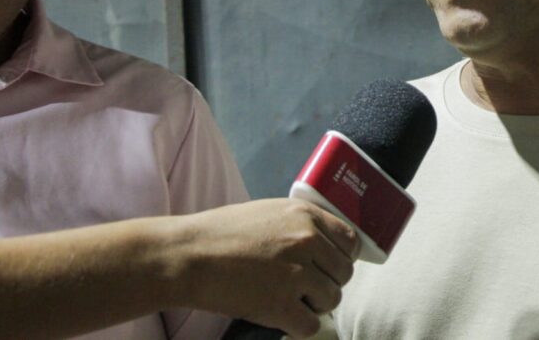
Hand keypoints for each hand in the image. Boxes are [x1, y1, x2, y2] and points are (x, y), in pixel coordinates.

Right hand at [171, 198, 357, 338]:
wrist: (187, 255)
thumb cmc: (221, 232)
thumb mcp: (269, 212)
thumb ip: (301, 225)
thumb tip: (325, 243)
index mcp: (306, 216)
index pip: (350, 241)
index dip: (342, 257)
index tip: (330, 266)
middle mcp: (306, 242)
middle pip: (344, 273)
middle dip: (328, 282)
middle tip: (306, 287)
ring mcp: (295, 273)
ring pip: (332, 299)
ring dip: (316, 305)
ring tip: (294, 301)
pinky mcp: (279, 305)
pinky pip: (311, 325)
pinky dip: (300, 326)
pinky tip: (285, 318)